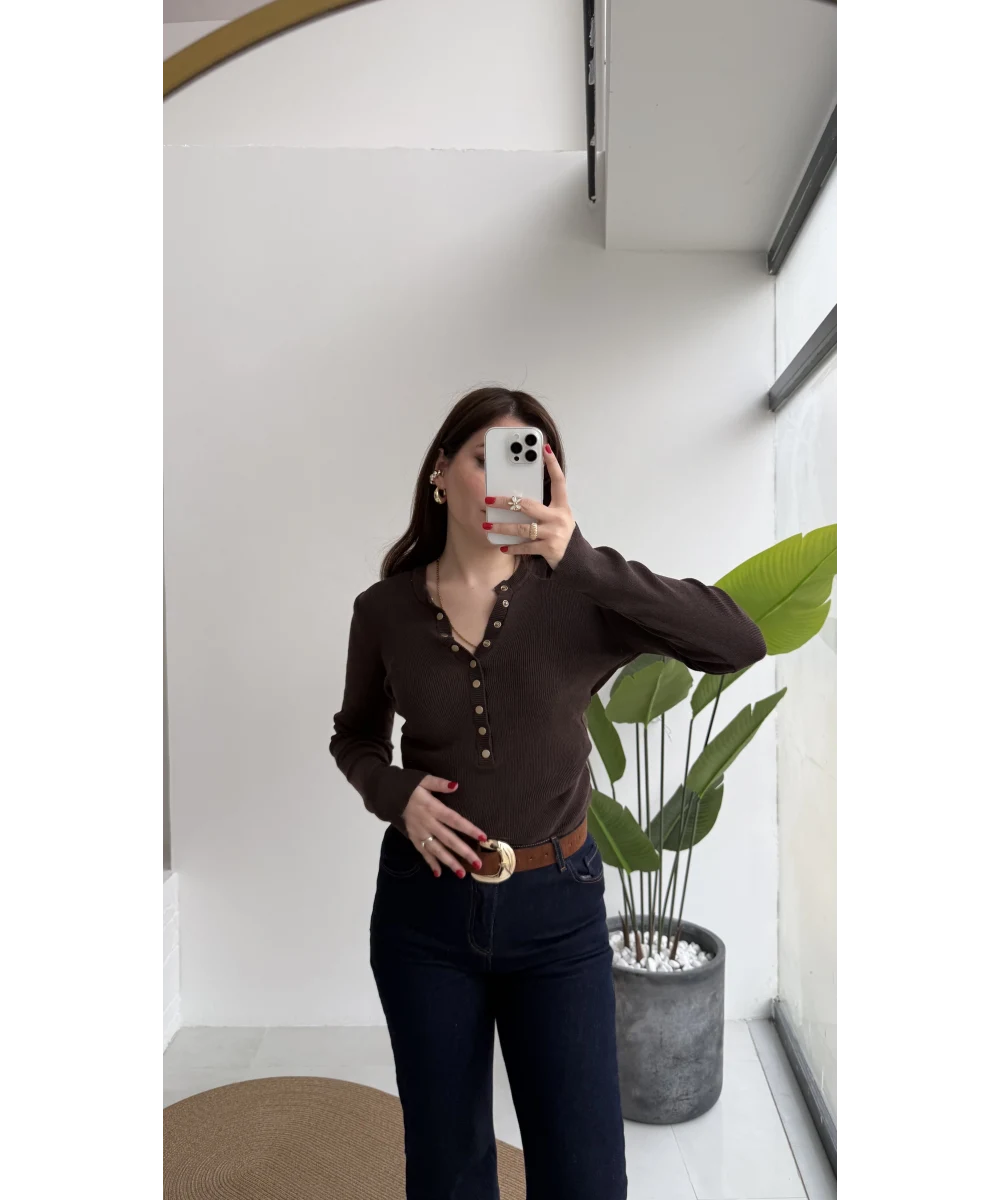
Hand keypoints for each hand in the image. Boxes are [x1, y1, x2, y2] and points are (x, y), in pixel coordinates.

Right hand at [401, 776, 487, 877]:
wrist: (385, 795)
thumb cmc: (408, 786)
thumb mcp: (423, 779)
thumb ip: (439, 783)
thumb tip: (455, 785)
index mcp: (432, 807)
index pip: (455, 820)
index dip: (469, 829)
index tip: (483, 837)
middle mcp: (427, 822)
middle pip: (448, 839)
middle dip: (463, 852)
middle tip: (478, 864)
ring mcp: (419, 832)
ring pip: (436, 850)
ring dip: (449, 862)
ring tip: (461, 874)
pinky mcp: (412, 837)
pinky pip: (422, 852)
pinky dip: (430, 863)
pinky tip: (439, 873)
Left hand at [482, 443, 574, 569]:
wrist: (573, 558)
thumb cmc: (559, 532)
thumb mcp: (556, 516)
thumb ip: (542, 505)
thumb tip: (516, 496)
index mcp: (562, 505)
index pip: (559, 481)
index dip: (553, 464)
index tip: (544, 449)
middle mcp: (559, 517)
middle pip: (529, 505)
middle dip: (506, 502)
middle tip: (488, 500)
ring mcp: (554, 533)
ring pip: (523, 528)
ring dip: (503, 527)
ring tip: (487, 525)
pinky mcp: (549, 548)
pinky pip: (526, 546)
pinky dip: (513, 547)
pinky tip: (502, 546)